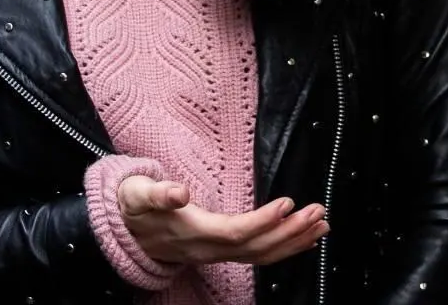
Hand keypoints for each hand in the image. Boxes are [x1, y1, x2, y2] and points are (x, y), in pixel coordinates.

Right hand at [117, 175, 328, 267]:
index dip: (264, 221)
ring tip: (322, 225)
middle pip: (256, 248)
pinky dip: (283, 247)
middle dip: (290, 233)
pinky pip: (258, 255)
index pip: (236, 232)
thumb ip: (157, 193)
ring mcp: (216, 253)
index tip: (289, 204)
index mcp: (193, 233)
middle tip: (319, 213)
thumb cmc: (134, 207)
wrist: (125, 231)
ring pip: (261, 255)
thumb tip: (179, 192)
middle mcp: (209, 249)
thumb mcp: (138, 194)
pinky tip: (304, 239)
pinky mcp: (222, 251)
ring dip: (294, 241)